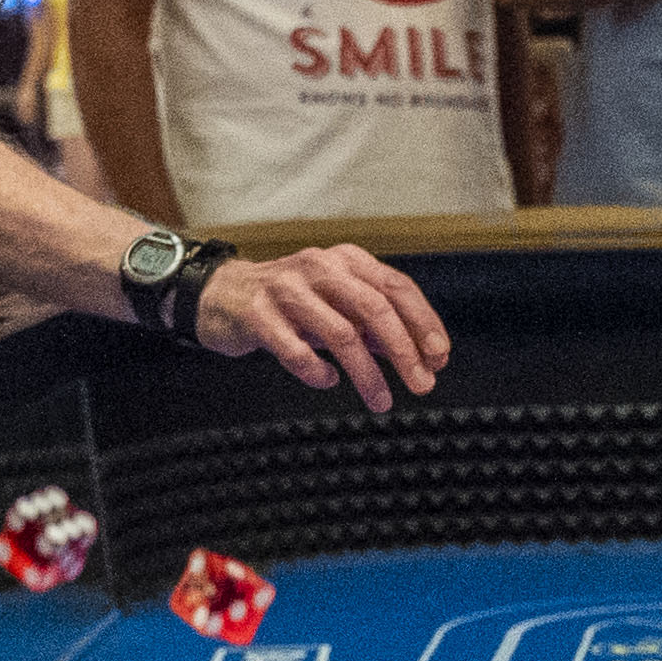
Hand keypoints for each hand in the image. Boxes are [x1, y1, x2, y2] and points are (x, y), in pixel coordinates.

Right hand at [196, 246, 448, 411]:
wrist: (223, 295)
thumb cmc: (289, 302)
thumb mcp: (337, 303)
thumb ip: (376, 325)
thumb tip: (422, 354)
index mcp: (346, 260)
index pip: (397, 286)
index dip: (423, 322)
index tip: (439, 355)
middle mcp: (319, 267)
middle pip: (374, 308)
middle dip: (404, 351)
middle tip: (421, 384)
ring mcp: (286, 289)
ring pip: (340, 333)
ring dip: (367, 374)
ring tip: (381, 400)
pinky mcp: (258, 314)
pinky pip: (296, 351)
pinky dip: (318, 372)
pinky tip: (327, 380)